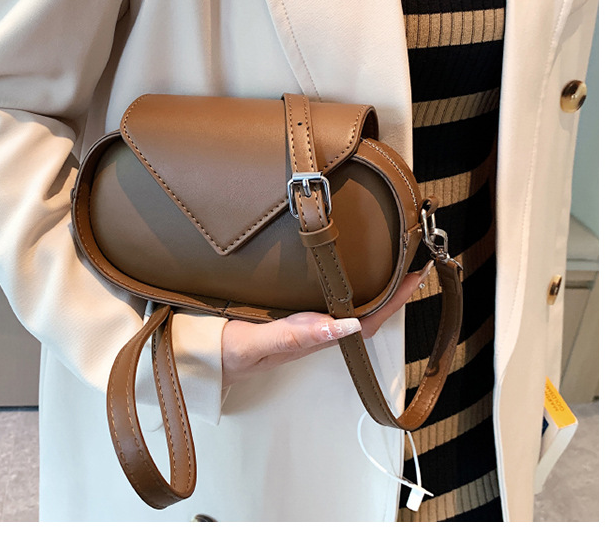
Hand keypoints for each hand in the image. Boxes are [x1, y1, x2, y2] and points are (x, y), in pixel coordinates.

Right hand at [221, 260, 433, 386]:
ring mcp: (304, 322)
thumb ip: (293, 336)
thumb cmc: (228, 353)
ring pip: (349, 305)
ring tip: (392, 260)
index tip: (415, 276)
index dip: (394, 302)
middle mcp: (314, 330)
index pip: (365, 321)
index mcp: (312, 337)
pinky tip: (345, 267)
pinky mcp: (290, 313)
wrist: (203, 358)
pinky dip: (346, 283)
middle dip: (393, 289)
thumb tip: (342, 325)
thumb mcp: (255, 344)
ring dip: (374, 286)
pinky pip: (327, 298)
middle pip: (366, 312)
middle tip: (413, 259)